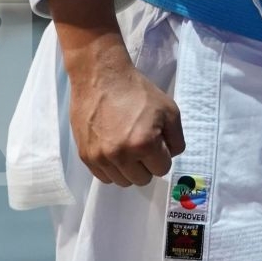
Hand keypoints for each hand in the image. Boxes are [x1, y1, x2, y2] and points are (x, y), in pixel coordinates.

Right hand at [66, 45, 185, 186]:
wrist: (101, 79)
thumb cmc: (137, 92)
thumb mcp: (170, 110)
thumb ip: (176, 139)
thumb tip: (170, 156)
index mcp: (144, 144)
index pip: (162, 169)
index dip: (162, 155)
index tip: (157, 142)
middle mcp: (121, 156)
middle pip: (142, 179)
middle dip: (147, 164)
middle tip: (142, 144)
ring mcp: (100, 158)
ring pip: (123, 181)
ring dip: (129, 169)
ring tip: (127, 146)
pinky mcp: (85, 156)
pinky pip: (104, 177)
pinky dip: (112, 168)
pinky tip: (114, 149)